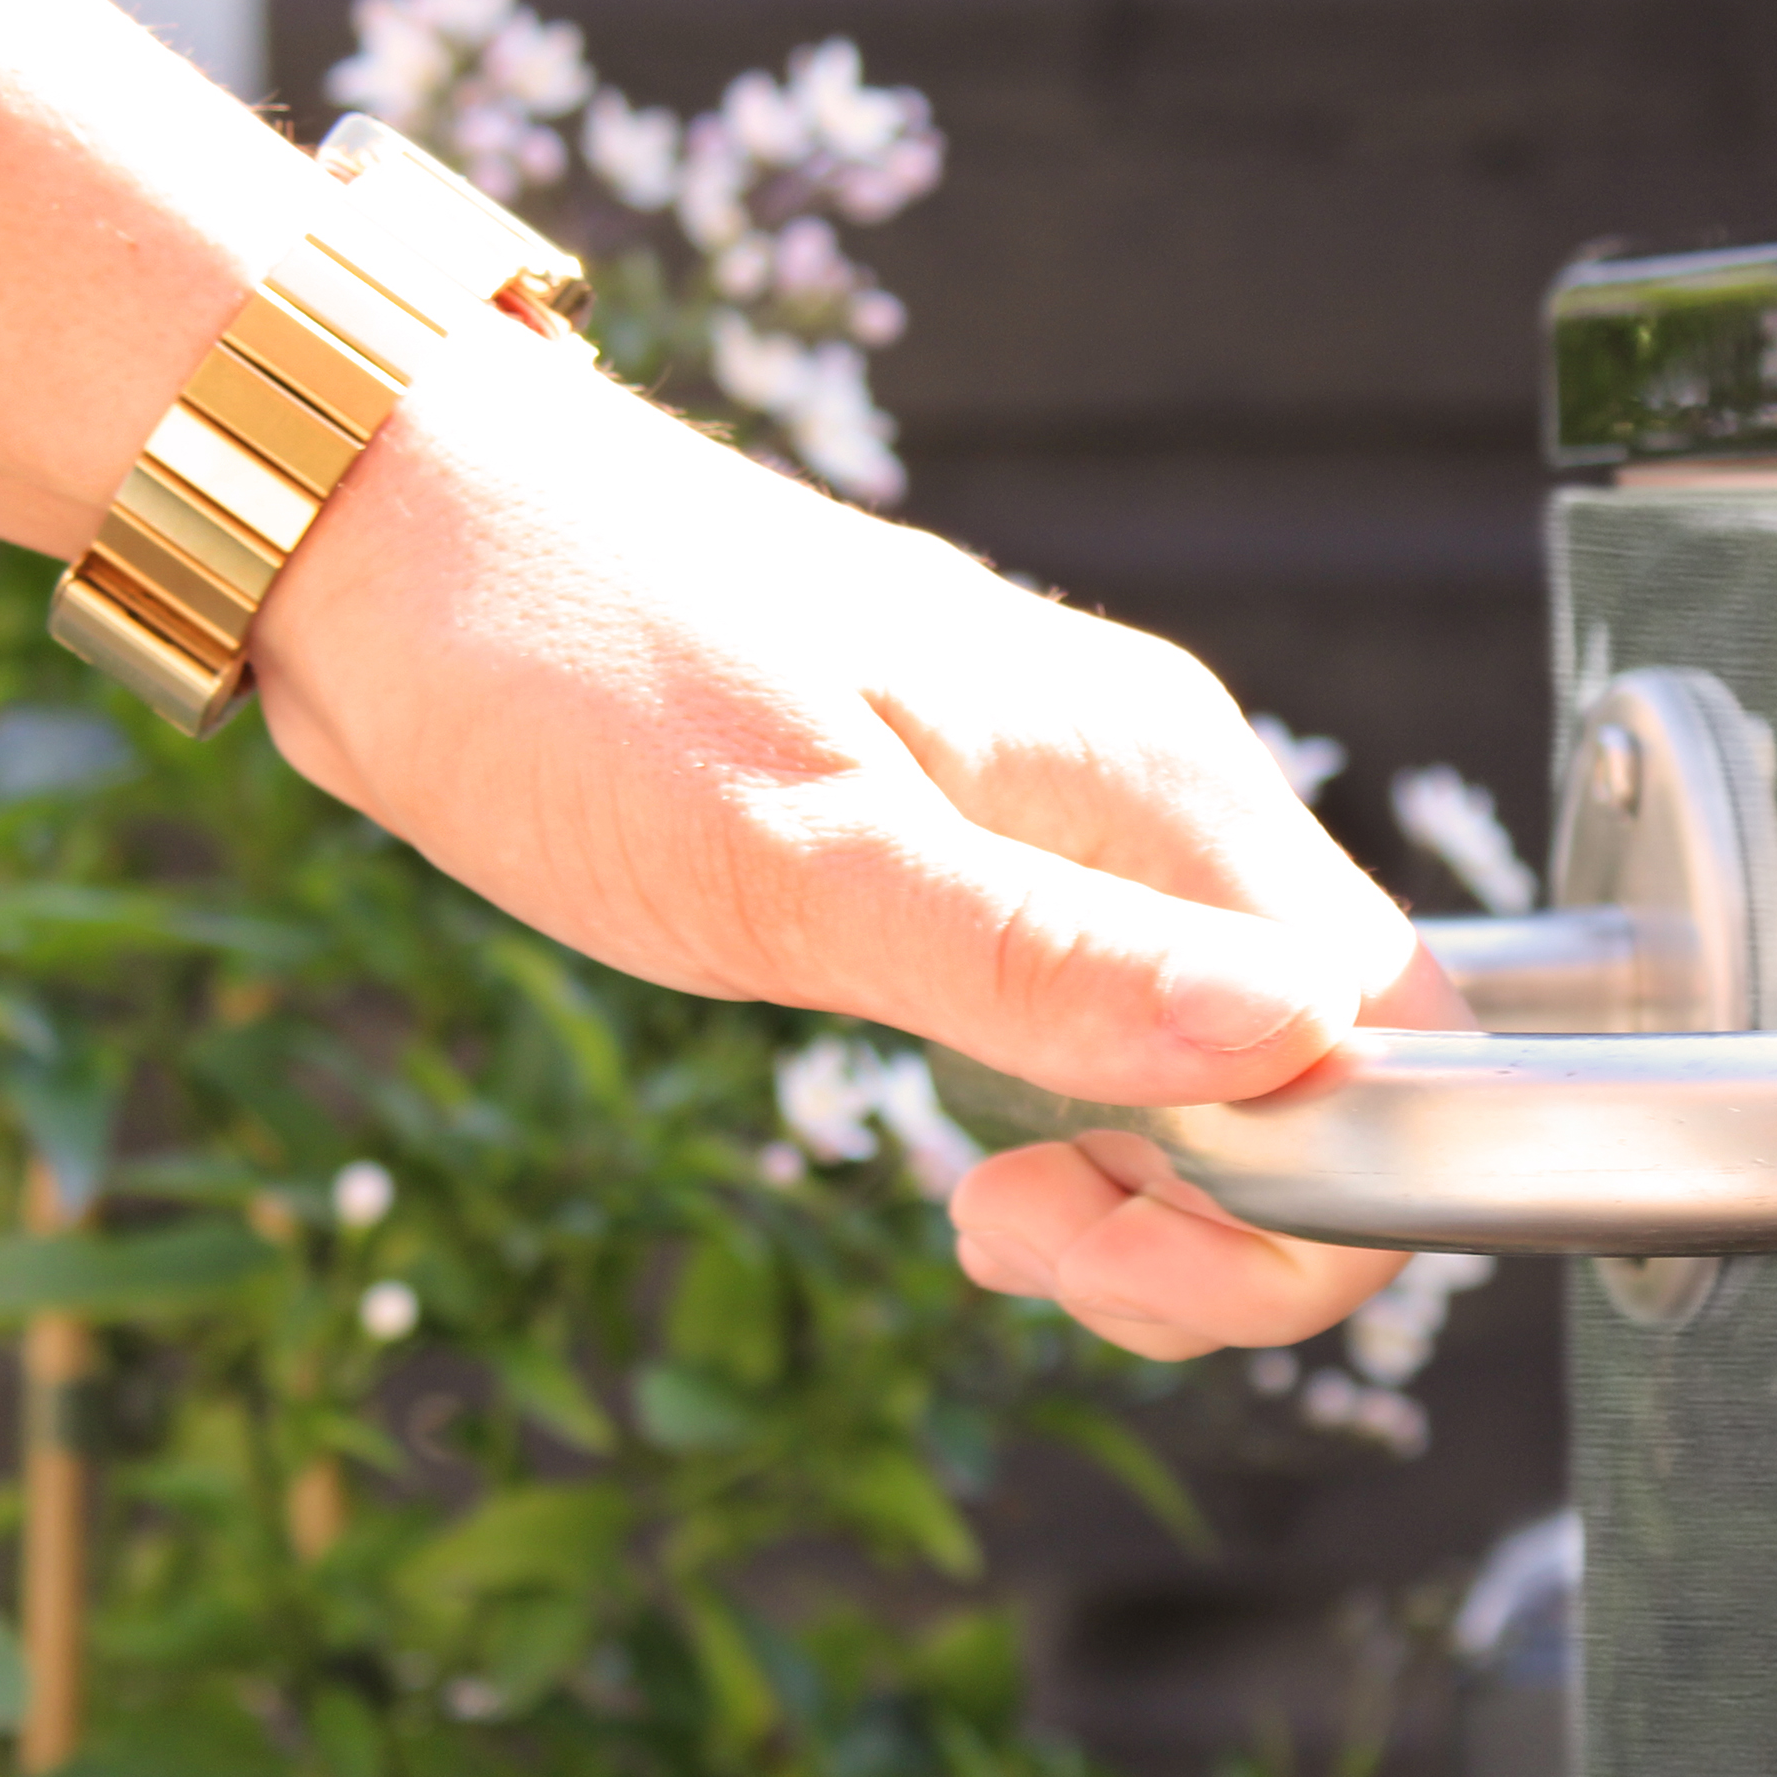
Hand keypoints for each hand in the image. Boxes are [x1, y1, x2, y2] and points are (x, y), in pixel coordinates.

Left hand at [249, 320, 1454, 1353]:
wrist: (388, 534)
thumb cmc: (557, 659)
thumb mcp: (791, 856)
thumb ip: (1044, 963)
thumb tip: (1287, 1045)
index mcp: (1150, 776)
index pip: (1388, 1030)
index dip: (1311, 1196)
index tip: (1107, 1242)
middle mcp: (1143, 791)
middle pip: (1330, 1061)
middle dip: (1229, 1221)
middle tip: (1017, 1240)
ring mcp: (1062, 821)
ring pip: (1224, 1058)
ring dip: (1150, 1190)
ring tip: (979, 1212)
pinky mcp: (972, 853)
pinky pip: (1111, 1028)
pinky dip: (1076, 1132)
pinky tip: (961, 1155)